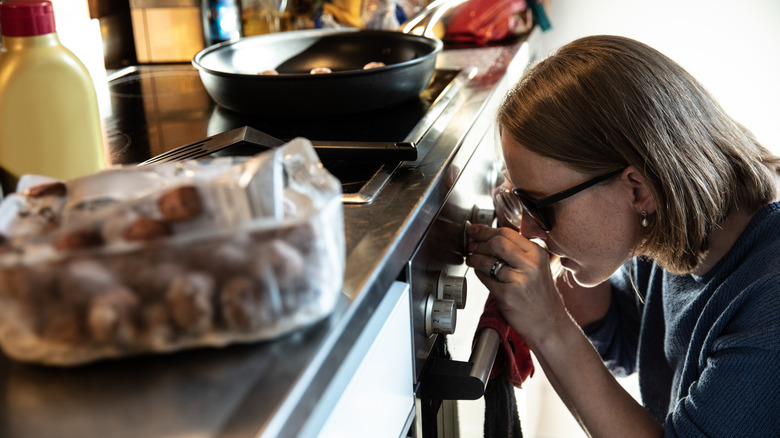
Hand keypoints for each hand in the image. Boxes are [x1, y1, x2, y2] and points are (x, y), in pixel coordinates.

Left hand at [465, 223, 571, 347]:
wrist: (548, 323)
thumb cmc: (540, 296)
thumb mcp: (537, 267)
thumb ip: (519, 252)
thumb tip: (491, 238)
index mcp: (537, 253)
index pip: (507, 232)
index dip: (486, 230)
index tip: (475, 229)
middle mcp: (530, 265)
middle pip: (497, 242)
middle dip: (478, 241)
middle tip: (471, 244)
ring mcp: (519, 280)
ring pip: (488, 260)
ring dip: (474, 258)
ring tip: (471, 259)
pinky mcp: (507, 295)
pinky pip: (486, 278)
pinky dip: (479, 273)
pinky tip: (480, 273)